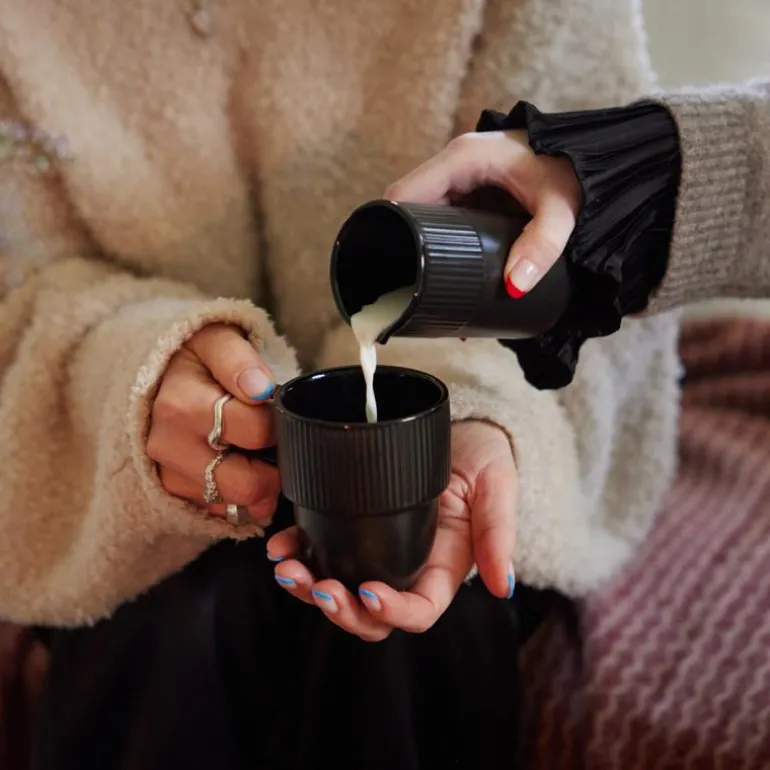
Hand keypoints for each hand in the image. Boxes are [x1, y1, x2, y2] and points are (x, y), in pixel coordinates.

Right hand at [147, 324, 278, 524]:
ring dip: (258, 485)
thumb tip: (260, 389)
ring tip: (256, 453)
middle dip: (274, 469)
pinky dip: (239, 497)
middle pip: (246, 485)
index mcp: (180, 406)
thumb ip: (239, 360)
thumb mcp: (216, 340)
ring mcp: (168, 477)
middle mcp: (168, 447)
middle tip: (276, 445)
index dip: (278, 424)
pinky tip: (238, 467)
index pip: (255, 431)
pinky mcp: (173, 496)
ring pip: (237, 505)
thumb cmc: (196, 359)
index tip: (276, 412)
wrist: (155, 377)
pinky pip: (223, 513)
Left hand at [267, 421, 516, 641]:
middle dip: (340, 609)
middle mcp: (407, 569)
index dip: (392, 612)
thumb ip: (498, 532)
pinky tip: (281, 545)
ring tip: (287, 568)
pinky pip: (323, 552)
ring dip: (309, 589)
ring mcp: (378, 550)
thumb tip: (502, 585)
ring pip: (340, 590)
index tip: (369, 592)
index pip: (418, 610)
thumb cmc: (484, 457)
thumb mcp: (497, 486)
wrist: (459, 426)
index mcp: (443, 569)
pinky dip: (298, 553)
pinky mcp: (354, 526)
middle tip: (317, 586)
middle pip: (370, 614)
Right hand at [385, 130, 580, 297]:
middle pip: (409, 208)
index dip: (389, 228)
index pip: (402, 194)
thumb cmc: (578, 172)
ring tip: (427, 286)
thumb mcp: (560, 208)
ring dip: (423, 246)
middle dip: (406, 245)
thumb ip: (541, 245)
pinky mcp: (475, 191)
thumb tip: (514, 287)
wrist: (601, 159)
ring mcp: (463, 177)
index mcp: (462, 158)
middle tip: (411, 285)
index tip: (392, 266)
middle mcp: (455, 164)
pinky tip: (448, 273)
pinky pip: (445, 217)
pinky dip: (441, 243)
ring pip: (425, 215)